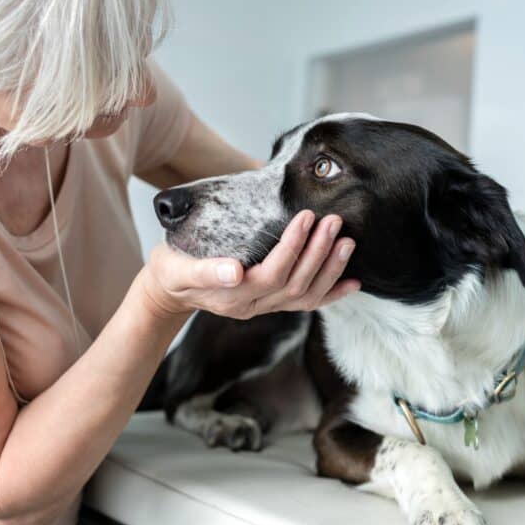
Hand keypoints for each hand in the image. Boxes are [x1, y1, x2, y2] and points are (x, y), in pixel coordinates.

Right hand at [140, 210, 359, 319]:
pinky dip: (331, 293)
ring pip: (306, 295)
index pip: (272, 273)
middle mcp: (254, 306)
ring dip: (330, 270)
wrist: (171, 289)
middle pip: (295, 283)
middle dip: (318, 253)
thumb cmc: (172, 270)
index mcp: (233, 296)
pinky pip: (308, 303)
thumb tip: (234, 271)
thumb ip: (203, 271)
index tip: (305, 218)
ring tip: (347, 242)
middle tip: (334, 222)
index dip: (292, 248)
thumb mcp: (176, 268)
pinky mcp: (273, 302)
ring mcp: (266, 307)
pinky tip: (352, 283)